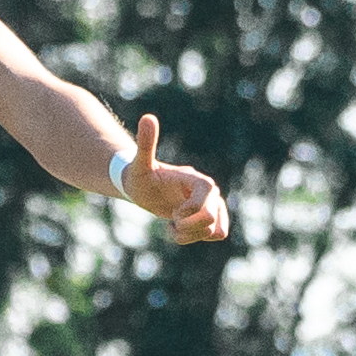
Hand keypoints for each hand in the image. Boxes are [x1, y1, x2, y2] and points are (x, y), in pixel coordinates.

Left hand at [115, 115, 229, 246]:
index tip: (173, 212)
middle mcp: (209, 192)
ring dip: (192, 236)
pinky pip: (215, 234)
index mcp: (196, 180)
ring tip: (174, 227)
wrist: (141, 186)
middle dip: (188, 227)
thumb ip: (146, 143)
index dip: (190, 210)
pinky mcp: (207, 217)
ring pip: (217, 231)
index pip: (208, 196)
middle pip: (212, 219)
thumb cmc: (139, 175)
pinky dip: (196, 238)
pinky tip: (178, 230)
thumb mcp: (139, 163)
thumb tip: (147, 117)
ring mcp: (210, 205)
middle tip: (171, 220)